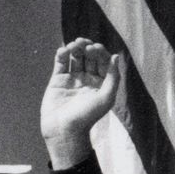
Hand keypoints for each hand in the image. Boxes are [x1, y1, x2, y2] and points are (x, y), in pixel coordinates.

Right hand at [41, 39, 124, 166]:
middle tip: (83, 43)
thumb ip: (113, 77)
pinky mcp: (58, 80)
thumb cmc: (88, 117)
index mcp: (101, 83)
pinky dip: (62, 54)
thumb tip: (116, 56)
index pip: (102, 61)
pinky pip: (61, 63)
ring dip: (74, 48)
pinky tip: (63, 50)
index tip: (95, 47)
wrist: (64, 130)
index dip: (100, 51)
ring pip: (75, 57)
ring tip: (73, 45)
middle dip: (87, 47)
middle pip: (88, 56)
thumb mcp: (106, 97)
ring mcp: (72, 79)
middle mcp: (88, 79)